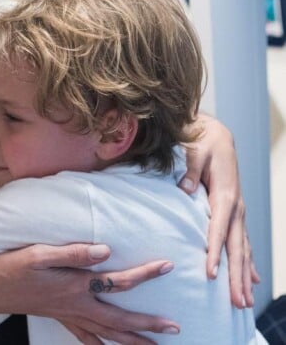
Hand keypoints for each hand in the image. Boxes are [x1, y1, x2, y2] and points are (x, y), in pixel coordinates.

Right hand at [0, 244, 178, 343]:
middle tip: (174, 328)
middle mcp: (77, 305)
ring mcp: (68, 315)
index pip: (118, 281)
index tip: (167, 266)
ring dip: (132, 340)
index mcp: (76, 287)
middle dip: (149, 324)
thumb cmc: (13, 268)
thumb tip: (106, 251)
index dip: (144, 274)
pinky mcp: (59, 317)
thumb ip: (74, 252)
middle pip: (120, 318)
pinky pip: (85, 337)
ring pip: (107, 333)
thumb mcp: (40, 254)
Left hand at [180, 114, 259, 306]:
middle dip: (237, 276)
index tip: (211, 274)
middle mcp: (235, 207)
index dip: (214, 252)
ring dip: (245, 276)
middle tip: (238, 302)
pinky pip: (243, 242)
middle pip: (236, 247)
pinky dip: (248, 262)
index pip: (219, 229)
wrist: (217, 136)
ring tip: (245, 301)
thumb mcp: (196, 152)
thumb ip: (191, 170)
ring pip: (243, 249)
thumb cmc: (204, 143)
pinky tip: (253, 280)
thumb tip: (185, 189)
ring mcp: (238, 212)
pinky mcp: (235, 213)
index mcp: (224, 195)